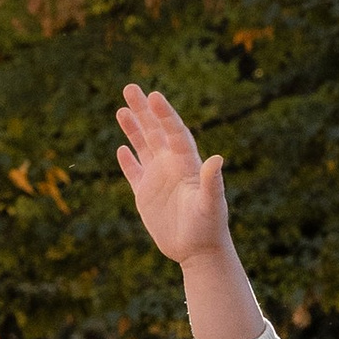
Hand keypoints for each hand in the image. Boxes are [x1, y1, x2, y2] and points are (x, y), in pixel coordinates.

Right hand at [115, 84, 229, 265]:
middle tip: (130, 87)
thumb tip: (217, 159)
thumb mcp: (211, 205)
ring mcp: (158, 179)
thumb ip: (212, 183)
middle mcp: (172, 166)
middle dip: (143, 110)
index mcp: (187, 164)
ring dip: (133, 128)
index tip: (154, 96)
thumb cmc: (209, 228)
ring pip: (143, 147)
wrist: (199, 251)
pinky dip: (128, 161)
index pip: (174, 132)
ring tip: (121, 109)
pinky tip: (121, 148)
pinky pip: (135, 173)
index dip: (164, 114)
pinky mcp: (146, 195)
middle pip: (155, 131)